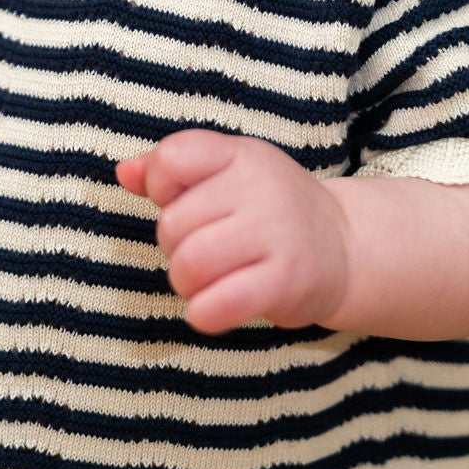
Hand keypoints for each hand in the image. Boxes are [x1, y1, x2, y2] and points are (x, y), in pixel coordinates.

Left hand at [116, 129, 352, 334]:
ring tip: (205, 280)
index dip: (160, 186)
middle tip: (201, 249)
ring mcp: (277, 233)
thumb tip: (123, 171)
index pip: (173, 157)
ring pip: (189, 264)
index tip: (181, 200)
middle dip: (173, 246)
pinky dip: (204, 313)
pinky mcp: (286, 281)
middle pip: (173, 223)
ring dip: (185, 283)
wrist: (344, 248)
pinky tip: (213, 308)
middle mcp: (261, 187)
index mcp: (242, 154)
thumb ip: (171, 170)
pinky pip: (218, 304)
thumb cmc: (269, 210)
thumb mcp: (227, 174)